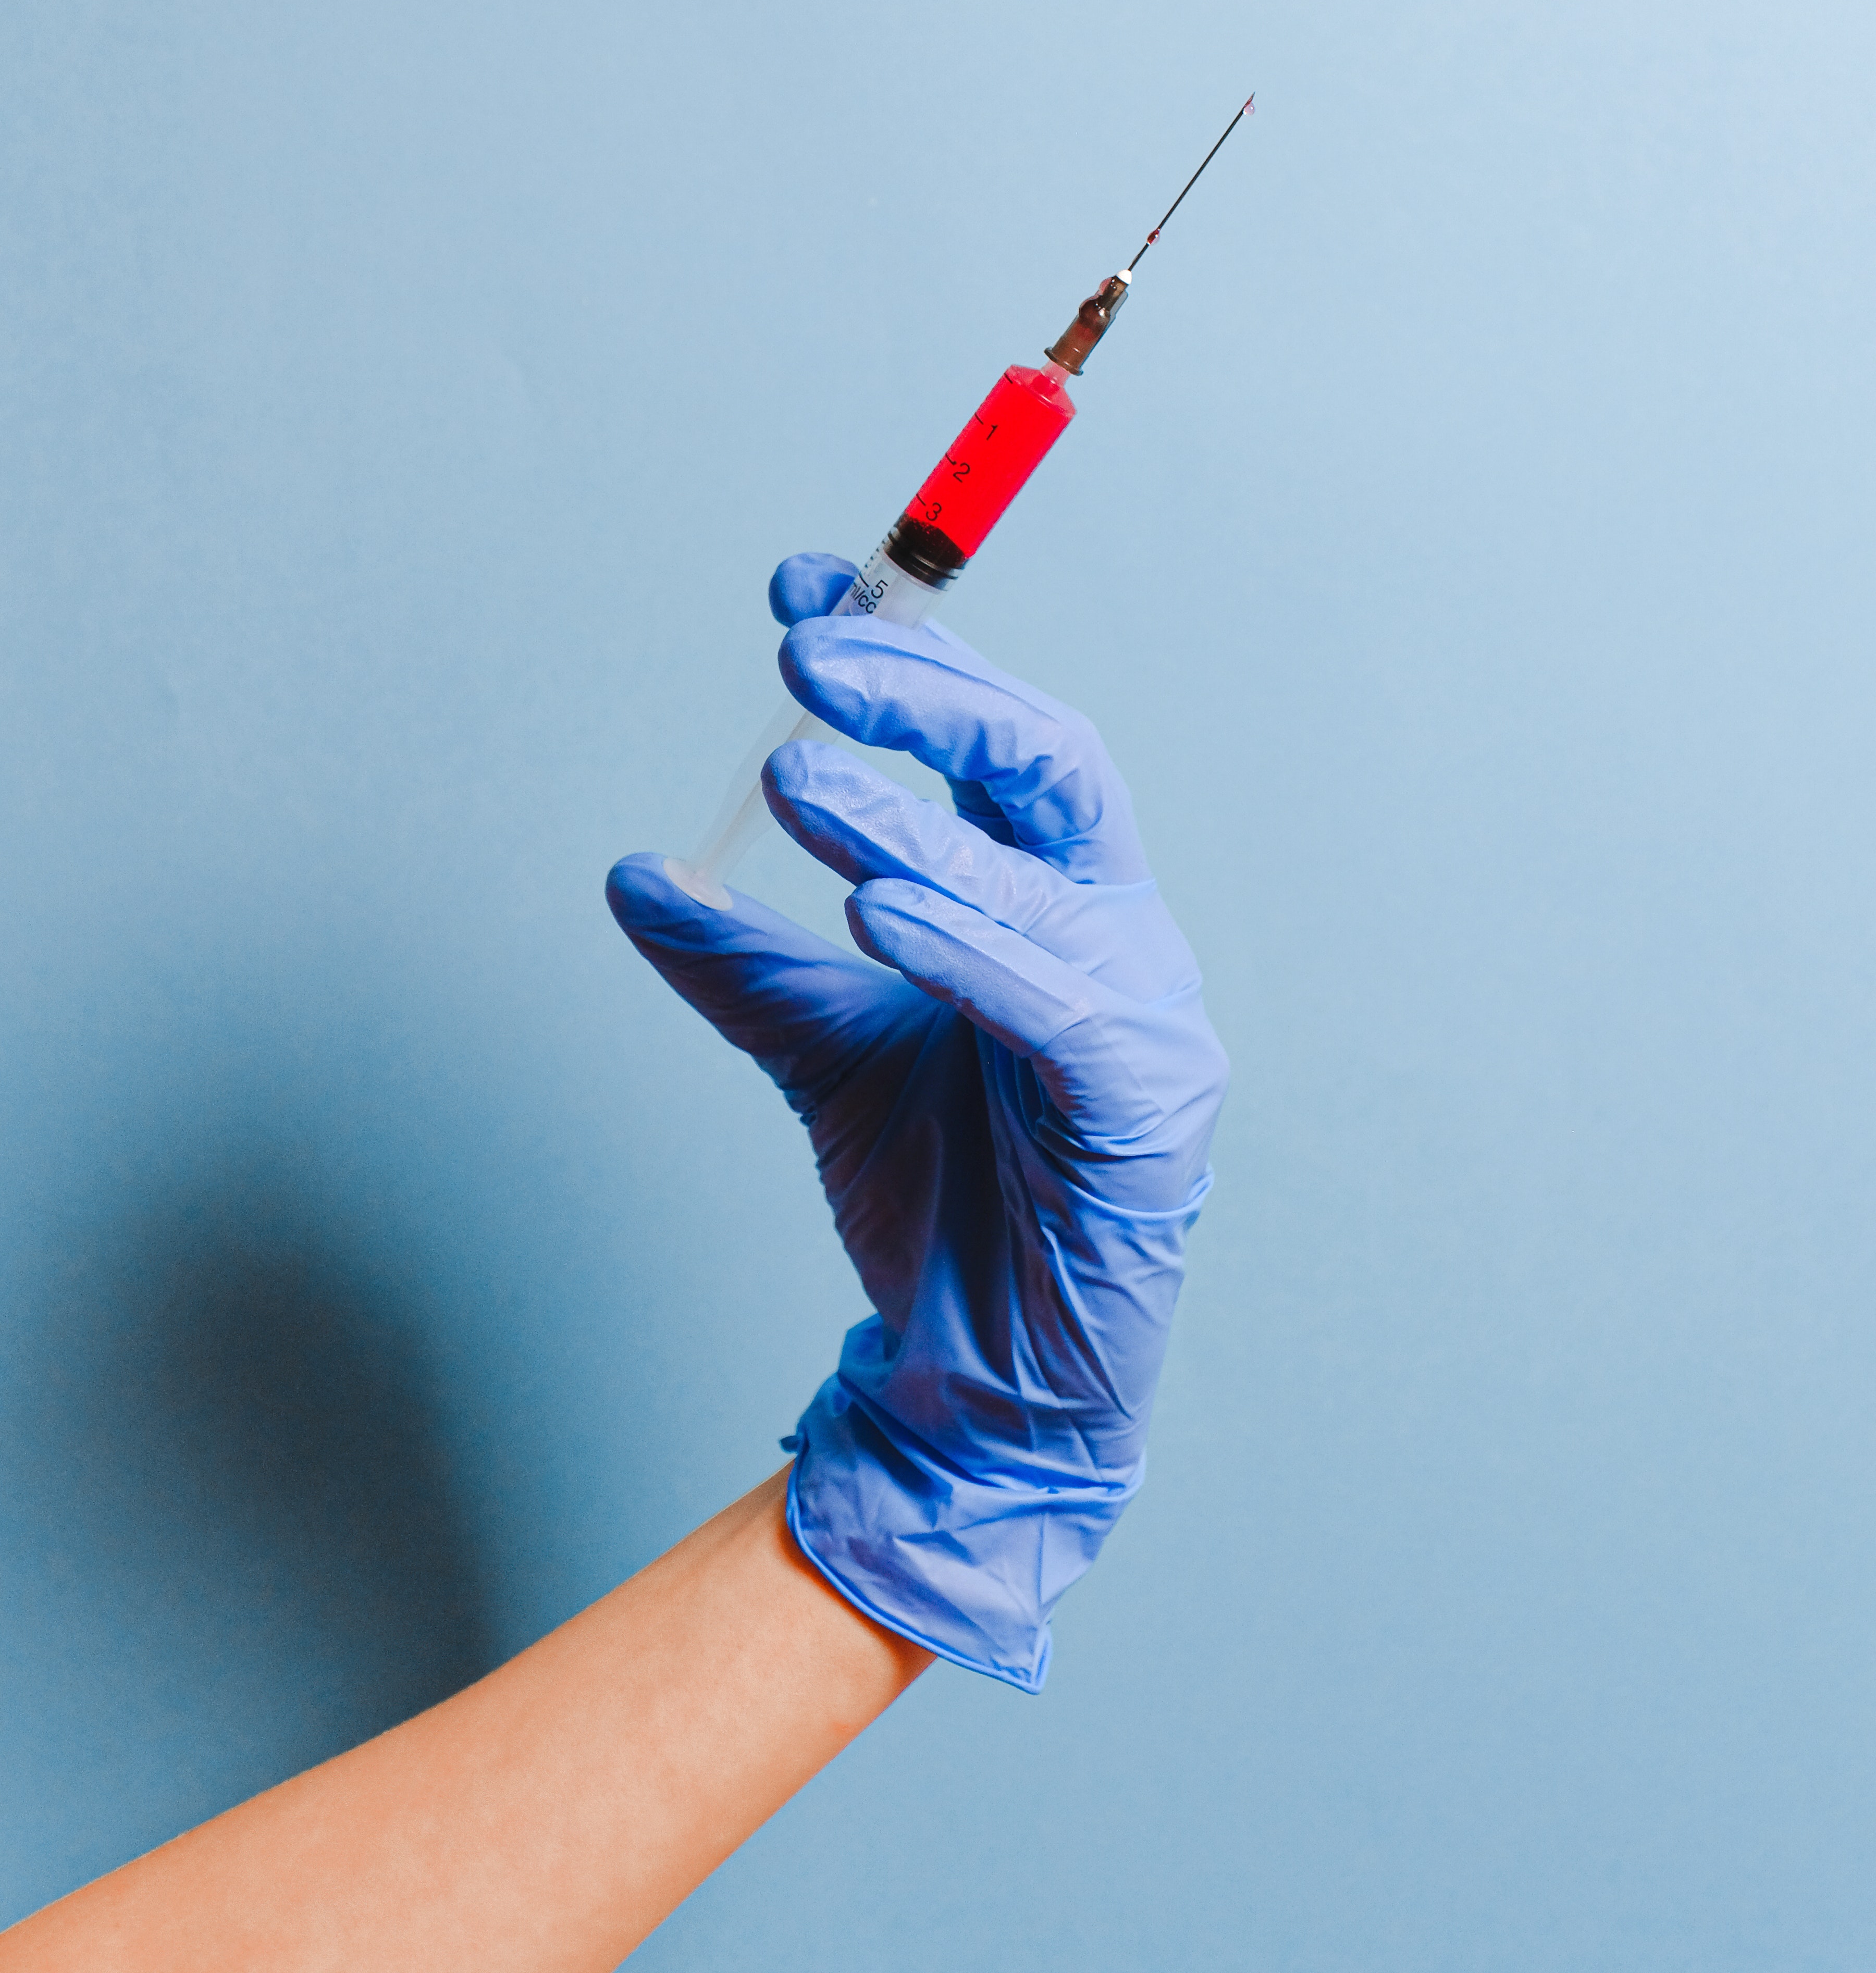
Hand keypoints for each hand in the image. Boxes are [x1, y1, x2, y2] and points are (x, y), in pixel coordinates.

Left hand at [606, 553, 1227, 1688]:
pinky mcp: (1145, 1109)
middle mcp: (1114, 929)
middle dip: (927, 691)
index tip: (794, 587)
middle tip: (804, 652)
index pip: (994, 734)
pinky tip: (882, 910)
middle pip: (1044, 760)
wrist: (978, 1385)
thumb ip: (740, 960)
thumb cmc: (936, 1196)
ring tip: (798, 771)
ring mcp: (1145, 1014)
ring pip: (1043, 872)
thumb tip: (633, 871)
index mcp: (1053, 893)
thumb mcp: (818, 1046)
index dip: (909, 651)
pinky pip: (1058, 1008)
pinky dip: (969, 950)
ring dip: (913, 813)